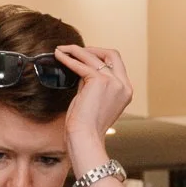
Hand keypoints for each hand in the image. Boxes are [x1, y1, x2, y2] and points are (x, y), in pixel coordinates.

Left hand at [55, 43, 132, 163]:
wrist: (85, 137)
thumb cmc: (86, 125)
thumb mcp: (95, 100)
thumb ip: (93, 84)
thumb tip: (82, 68)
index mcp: (126, 90)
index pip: (117, 64)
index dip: (101, 57)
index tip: (85, 56)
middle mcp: (123, 85)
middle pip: (112, 54)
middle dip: (93, 49)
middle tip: (74, 50)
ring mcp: (113, 82)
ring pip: (94, 57)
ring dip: (76, 50)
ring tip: (61, 50)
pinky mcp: (99, 81)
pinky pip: (81, 64)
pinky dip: (69, 59)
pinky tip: (59, 56)